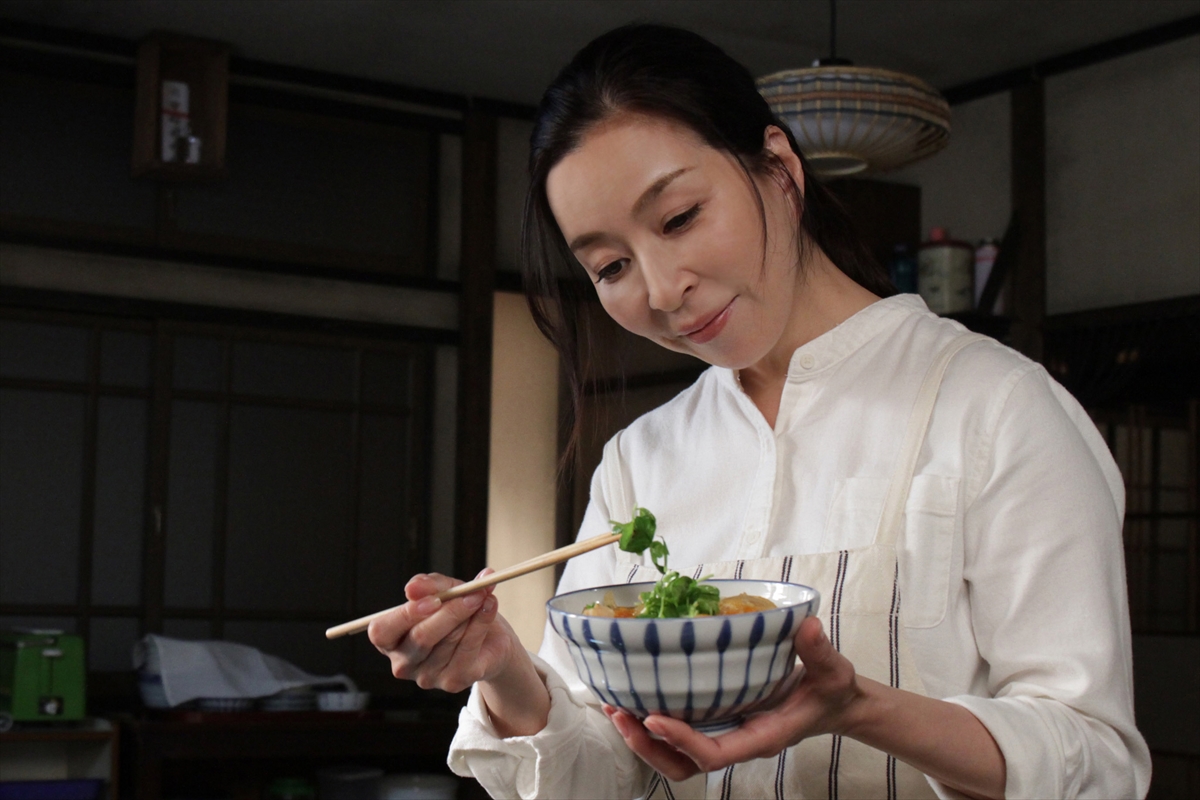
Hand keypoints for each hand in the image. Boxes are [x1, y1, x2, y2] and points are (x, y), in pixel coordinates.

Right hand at [367, 569, 520, 693]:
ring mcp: (428, 676)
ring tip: (482, 596)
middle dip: (450, 611)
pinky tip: (489, 607)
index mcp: (390, 639)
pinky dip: (482, 623)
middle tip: (473, 592)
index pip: (382, 631)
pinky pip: (468, 649)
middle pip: (421, 638)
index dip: (406, 615)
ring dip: (470, 613)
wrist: (488, 637)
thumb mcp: (442, 590)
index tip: (433, 599)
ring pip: (449, 641)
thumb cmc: (455, 612)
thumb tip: (413, 587)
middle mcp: (404, 663)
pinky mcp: (453, 682)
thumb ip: (428, 586)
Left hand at [603, 616, 864, 780]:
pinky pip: (678, 737)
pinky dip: (651, 725)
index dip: (682, 740)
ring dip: (642, 739)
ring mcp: (724, 735)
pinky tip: (631, 698)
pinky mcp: (717, 723)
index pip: (715, 754)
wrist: (834, 704)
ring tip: (614, 708)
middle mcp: (737, 742)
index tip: (653, 717)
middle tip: (619, 713)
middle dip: (648, 746)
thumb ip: (820, 652)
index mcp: (762, 737)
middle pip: (684, 765)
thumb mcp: (834, 671)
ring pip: (676, 758)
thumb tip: (808, 627)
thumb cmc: (831, 691)